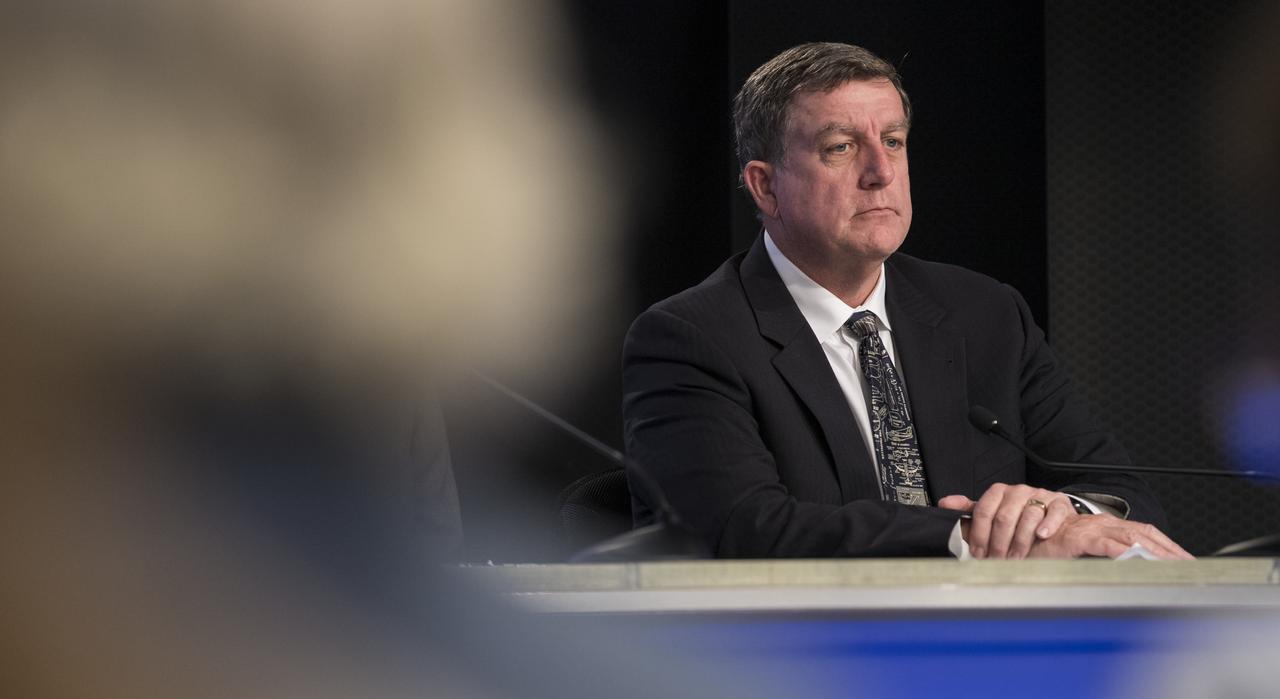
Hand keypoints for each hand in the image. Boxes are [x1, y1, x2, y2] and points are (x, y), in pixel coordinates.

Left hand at [939, 483, 1074, 558]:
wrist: (1056, 529)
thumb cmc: (1022, 526)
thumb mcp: (993, 521)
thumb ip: (971, 514)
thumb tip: (946, 504)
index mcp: (999, 492)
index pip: (983, 510)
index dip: (978, 534)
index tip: (977, 551)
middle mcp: (1019, 491)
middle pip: (1003, 517)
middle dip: (997, 543)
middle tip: (995, 559)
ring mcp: (1040, 496)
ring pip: (1026, 516)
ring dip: (1019, 542)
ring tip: (1015, 557)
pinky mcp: (1060, 503)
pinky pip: (1053, 512)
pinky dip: (1046, 525)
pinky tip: (1041, 536)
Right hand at [1027, 514, 1193, 559]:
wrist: (1016, 540)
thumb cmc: (1044, 549)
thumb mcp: (1078, 553)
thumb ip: (1101, 556)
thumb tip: (1128, 572)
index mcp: (1102, 526)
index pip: (1144, 532)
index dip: (1166, 544)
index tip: (1186, 560)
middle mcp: (1098, 523)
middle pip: (1144, 532)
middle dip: (1169, 549)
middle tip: (1190, 565)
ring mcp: (1088, 528)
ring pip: (1131, 536)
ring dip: (1155, 552)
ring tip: (1174, 566)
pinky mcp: (1077, 537)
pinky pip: (1107, 545)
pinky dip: (1126, 553)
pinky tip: (1141, 562)